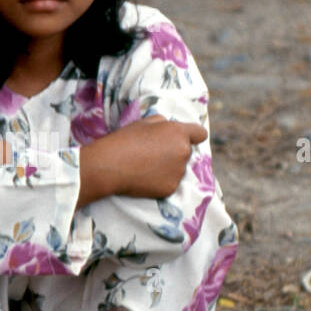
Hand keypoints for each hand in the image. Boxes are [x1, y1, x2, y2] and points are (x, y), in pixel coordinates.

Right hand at [79, 115, 207, 205]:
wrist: (110, 165)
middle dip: (175, 152)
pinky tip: (145, 178)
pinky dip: (161, 181)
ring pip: (179, 169)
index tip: (184, 139)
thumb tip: (169, 127)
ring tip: (146, 166)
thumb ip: (162, 123)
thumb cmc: (125, 140)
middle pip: (187, 152)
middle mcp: (184, 152)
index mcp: (179, 133)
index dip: (193, 136)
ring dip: (168, 167)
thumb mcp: (143, 122)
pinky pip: (170, 183)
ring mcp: (178, 172)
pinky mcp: (171, 188)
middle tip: (154, 154)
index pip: (200, 134)